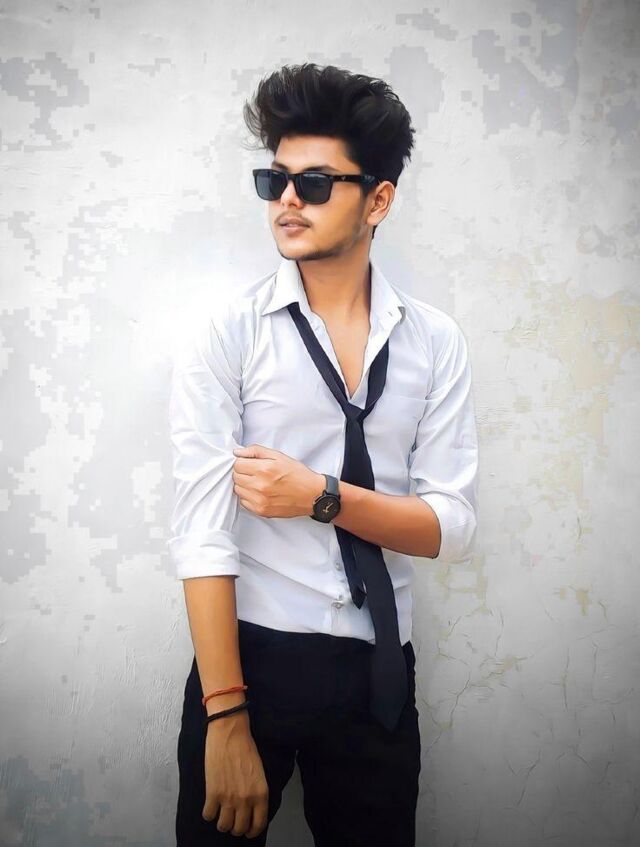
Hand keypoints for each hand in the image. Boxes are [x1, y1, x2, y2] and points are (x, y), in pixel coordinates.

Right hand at [203, 714, 268, 837]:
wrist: (229, 732)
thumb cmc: (245, 748)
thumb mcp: (259, 772)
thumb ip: (256, 792)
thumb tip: (251, 809)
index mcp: (261, 793)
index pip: (259, 825)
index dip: (252, 831)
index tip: (247, 830)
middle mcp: (246, 799)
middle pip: (239, 829)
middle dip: (235, 828)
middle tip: (232, 821)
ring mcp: (228, 798)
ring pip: (224, 826)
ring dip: (222, 822)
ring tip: (221, 814)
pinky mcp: (213, 793)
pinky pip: (208, 815)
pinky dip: (208, 813)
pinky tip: (210, 804)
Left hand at [232, 444, 324, 518]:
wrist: (312, 495)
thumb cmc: (298, 475)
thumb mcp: (279, 456)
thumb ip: (256, 451)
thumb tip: (237, 452)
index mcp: (264, 469)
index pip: (237, 464)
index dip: (243, 462)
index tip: (249, 463)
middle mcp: (259, 486)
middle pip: (236, 477)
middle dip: (243, 472)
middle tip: (256, 472)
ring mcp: (259, 500)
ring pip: (237, 489)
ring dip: (244, 485)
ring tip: (258, 482)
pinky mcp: (261, 511)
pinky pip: (243, 502)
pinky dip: (248, 496)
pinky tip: (260, 493)